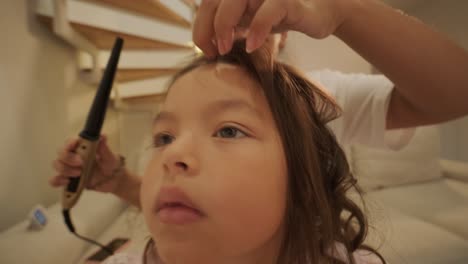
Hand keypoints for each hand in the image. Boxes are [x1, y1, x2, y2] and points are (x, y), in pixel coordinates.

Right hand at [49, 135, 123, 193]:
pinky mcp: (68, 179)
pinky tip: (67, 182)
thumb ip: (105, 148)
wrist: (112, 181)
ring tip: (79, 174)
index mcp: (82, 148)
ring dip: (65, 169)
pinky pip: (55, 180)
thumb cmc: (110, 165)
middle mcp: (73, 156)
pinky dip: (58, 181)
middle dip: (68, 158)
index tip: (75, 144)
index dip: (70, 142)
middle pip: (61, 153)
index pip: (70, 142)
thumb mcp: (110, 157)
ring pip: (57, 165)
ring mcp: (70, 168)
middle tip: (81, 163)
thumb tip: (102, 136)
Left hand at [193, 0, 353, 55]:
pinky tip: (253, 46)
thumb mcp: (252, 18)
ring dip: (225, 26)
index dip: (201, 27)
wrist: (325, 10)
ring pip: (235, 0)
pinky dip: (257, 29)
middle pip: (215, 1)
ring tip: (225, 49)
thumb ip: (232, 22)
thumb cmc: (284, 14)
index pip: (208, 4)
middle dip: (207, 28)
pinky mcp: (287, 0)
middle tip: (212, 52)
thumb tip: (206, 41)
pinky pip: (268, 11)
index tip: (207, 50)